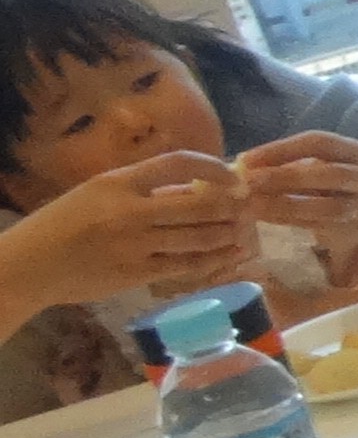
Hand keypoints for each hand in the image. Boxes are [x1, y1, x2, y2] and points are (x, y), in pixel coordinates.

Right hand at [2, 152, 246, 307]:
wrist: (30, 265)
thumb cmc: (65, 224)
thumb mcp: (97, 194)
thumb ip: (141, 189)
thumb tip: (194, 187)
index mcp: (117, 183)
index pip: (177, 164)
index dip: (213, 167)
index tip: (233, 175)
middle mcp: (129, 211)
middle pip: (199, 205)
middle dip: (231, 206)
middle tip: (248, 207)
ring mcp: (135, 244)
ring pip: (199, 237)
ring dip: (228, 234)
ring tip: (243, 232)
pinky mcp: (138, 273)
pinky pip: (187, 265)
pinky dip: (214, 260)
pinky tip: (229, 255)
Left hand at [233, 128, 357, 237]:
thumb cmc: (338, 176)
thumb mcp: (328, 159)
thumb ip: (291, 160)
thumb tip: (239, 166)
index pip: (319, 143)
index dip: (281, 149)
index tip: (245, 158)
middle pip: (328, 174)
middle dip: (285, 177)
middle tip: (248, 181)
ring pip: (328, 207)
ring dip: (287, 205)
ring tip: (252, 205)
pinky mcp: (355, 232)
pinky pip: (320, 227)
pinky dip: (289, 222)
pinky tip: (263, 218)